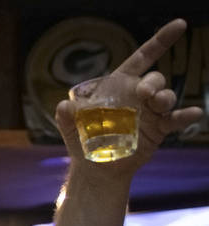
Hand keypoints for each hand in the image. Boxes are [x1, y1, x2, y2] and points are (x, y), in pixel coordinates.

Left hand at [55, 19, 204, 173]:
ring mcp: (151, 112)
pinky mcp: (158, 130)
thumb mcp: (70, 127)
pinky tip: (194, 113)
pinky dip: (185, 116)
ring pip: (166, 97)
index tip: (179, 25)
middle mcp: (138, 95)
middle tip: (144, 93)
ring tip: (158, 104)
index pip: (142, 58)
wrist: (95, 168)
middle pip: (155, 79)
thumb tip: (64, 106)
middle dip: (153, 83)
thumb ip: (67, 116)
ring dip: (165, 97)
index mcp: (119, 85)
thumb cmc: (82, 141)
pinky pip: (175, 120)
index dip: (160, 41)